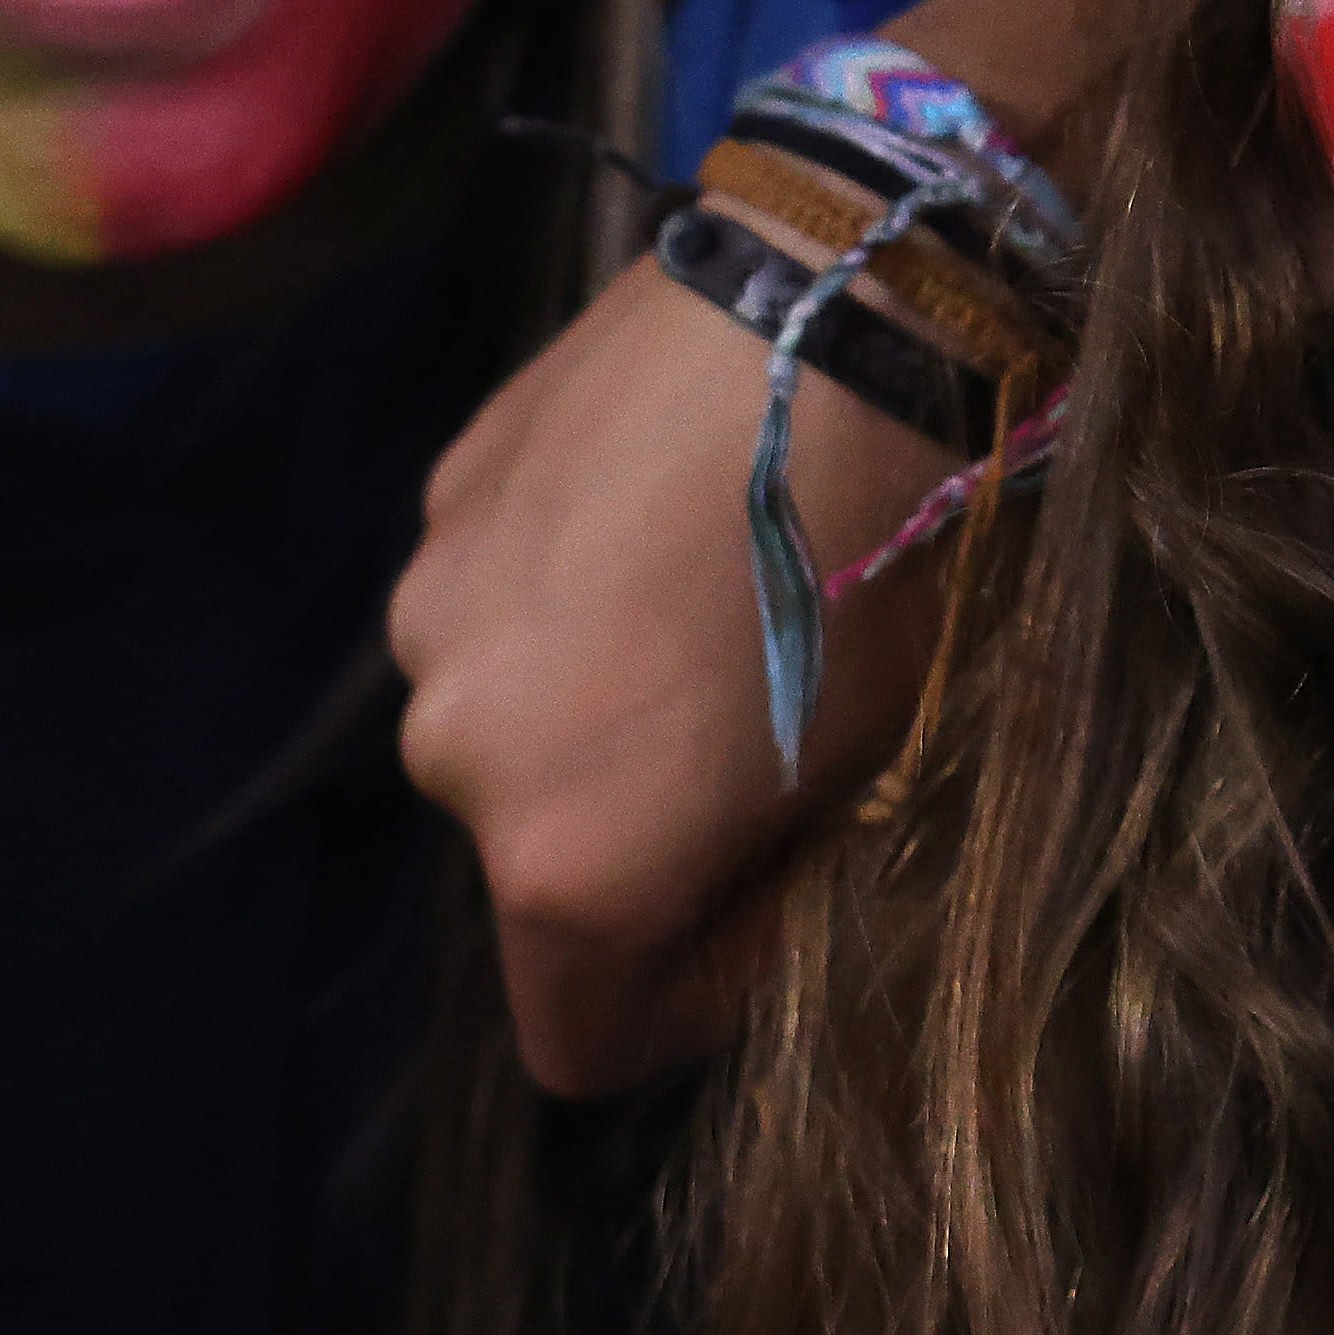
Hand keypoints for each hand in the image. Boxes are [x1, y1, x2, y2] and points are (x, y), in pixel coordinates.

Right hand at [391, 247, 964, 1093]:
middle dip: (646, 832)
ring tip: (724, 600)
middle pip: (538, 865)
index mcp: (565, 861)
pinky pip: (503, 598)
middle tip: (771, 735)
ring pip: (513, 721)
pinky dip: (577, 590)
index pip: (577, 1039)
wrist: (845, 295)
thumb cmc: (902, 554)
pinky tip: (678, 510)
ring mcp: (431, 614)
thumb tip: (754, 913)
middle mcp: (458, 757)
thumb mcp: (890, 760)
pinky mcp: (440, 492)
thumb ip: (790, 884)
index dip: (683, 1007)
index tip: (770, 919)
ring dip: (599, 701)